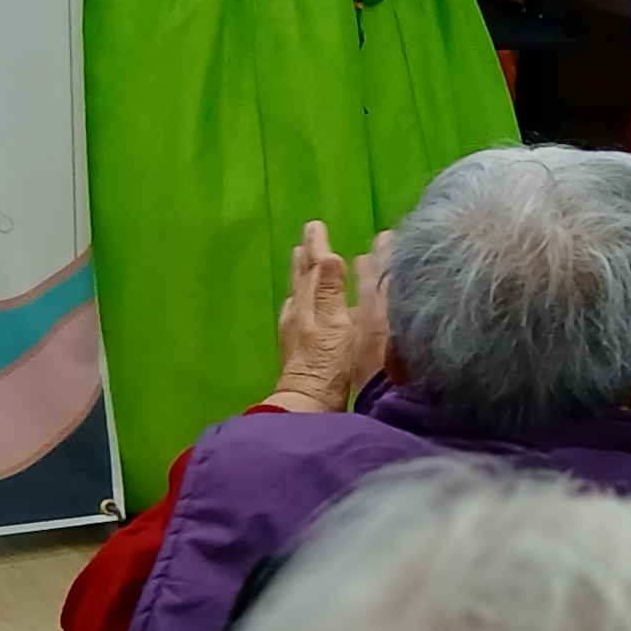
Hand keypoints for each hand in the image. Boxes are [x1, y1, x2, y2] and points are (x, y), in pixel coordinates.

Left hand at [270, 220, 389, 410]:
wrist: (309, 406)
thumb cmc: (326, 365)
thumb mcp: (333, 323)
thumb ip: (328, 289)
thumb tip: (326, 253)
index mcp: (308, 304)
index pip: (312, 267)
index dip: (316, 247)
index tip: (316, 225)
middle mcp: (298, 314)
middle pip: (301, 279)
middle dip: (306, 258)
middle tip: (307, 239)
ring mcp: (297, 333)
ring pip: (300, 295)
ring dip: (304, 277)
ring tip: (305, 263)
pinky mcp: (301, 351)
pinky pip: (302, 314)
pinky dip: (306, 301)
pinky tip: (306, 308)